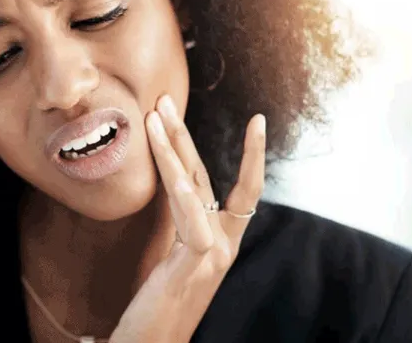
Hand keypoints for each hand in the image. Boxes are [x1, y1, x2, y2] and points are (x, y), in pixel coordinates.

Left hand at [109, 95, 265, 342]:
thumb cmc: (159, 312)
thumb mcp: (172, 263)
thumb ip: (181, 231)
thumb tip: (176, 197)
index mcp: (216, 240)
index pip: (234, 188)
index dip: (248, 155)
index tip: (257, 120)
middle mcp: (222, 244)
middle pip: (205, 176)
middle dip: (184, 134)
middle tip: (164, 100)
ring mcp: (213, 255)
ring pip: (195, 188)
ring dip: (172, 148)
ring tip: (154, 115)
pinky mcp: (197, 266)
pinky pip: (191, 219)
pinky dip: (181, 190)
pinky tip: (169, 165)